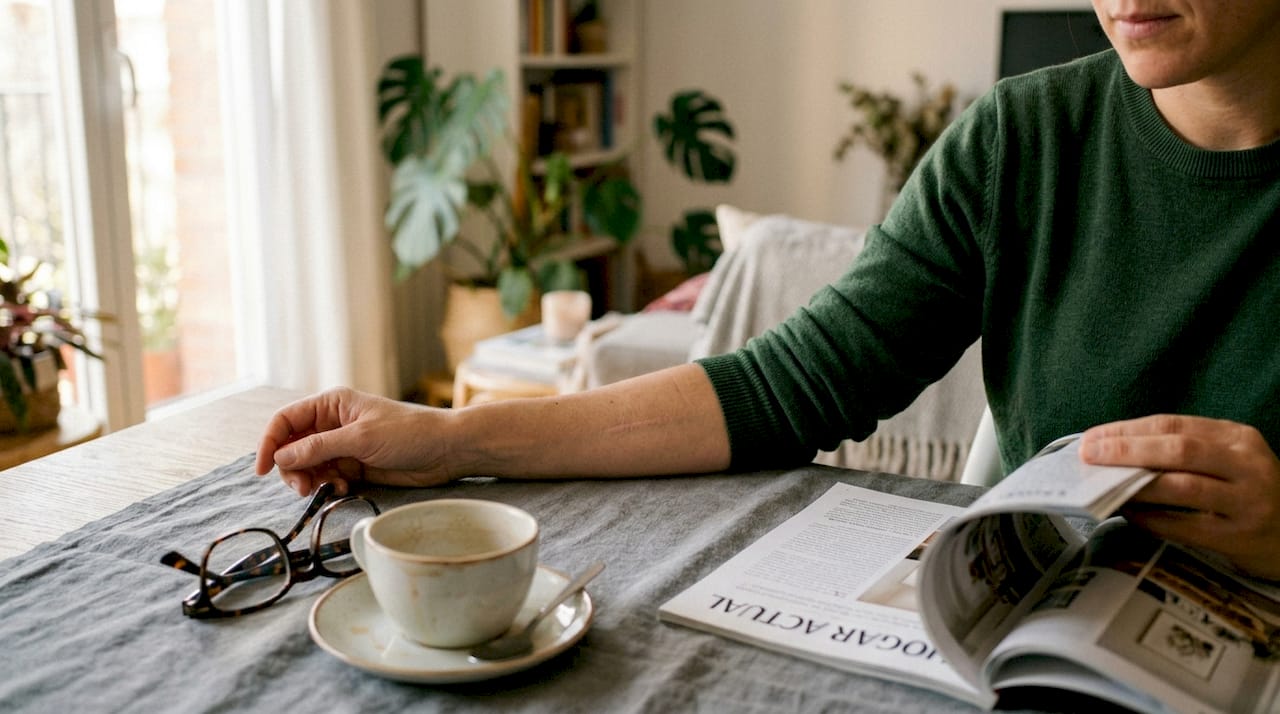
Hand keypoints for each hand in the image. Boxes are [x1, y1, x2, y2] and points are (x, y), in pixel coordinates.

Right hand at [255, 387, 456, 495]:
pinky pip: (327, 477)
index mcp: (332, 404)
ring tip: (326, 489)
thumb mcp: (361, 438)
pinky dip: (329, 486)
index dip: (270, 443)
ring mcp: (343, 445)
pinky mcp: (355, 465)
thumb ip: (319, 448)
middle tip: (302, 488)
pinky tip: (345, 488)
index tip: (262, 470)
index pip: (286, 420)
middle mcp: (333, 422)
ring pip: (308, 465)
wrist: (446, 451)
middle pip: (292, 446)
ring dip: (309, 479)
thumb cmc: (409, 433)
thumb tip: (280, 457)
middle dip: (292, 467)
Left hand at [1080, 414, 1279, 579]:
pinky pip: (1184, 526)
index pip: (1174, 424)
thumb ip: (1184, 451)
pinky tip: (1128, 515)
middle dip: (1127, 451)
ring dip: (1135, 486)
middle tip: (1089, 455)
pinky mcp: (1240, 536)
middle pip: (1178, 450)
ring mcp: (1247, 501)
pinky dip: (1151, 519)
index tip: (1093, 437)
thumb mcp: (1229, 459)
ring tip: (1100, 486)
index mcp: (1237, 438)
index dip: (1128, 430)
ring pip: (1181, 487)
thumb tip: (1115, 451)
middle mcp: (1247, 465)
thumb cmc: (1249, 492)